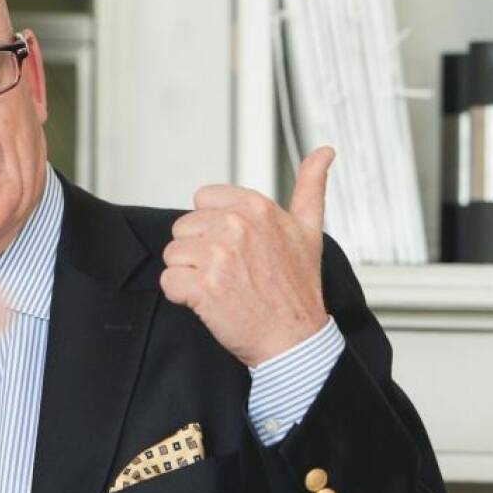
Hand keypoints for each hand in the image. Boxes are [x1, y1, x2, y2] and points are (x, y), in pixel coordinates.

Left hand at [160, 146, 335, 368]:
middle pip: (183, 228)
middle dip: (199, 252)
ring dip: (190, 274)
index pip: (202, 200)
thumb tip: (324, 152)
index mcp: (256, 207)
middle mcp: (235, 226)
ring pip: (173, 255)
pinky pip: (168, 282)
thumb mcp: (309, 230)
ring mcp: (218, 257)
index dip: (212, 226)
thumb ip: (311, 187)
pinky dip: (182, 296)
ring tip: (222, 287)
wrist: (294, 339)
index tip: (235, 246)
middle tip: (231, 272)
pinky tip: (209, 302)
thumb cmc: (298, 290)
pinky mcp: (203, 287)